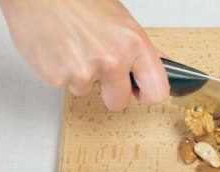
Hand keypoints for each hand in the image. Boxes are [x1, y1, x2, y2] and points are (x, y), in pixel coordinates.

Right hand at [0, 0, 168, 110]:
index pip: (156, 92)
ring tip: (74, 47)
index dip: (147, 94)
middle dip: (110, 91)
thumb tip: (163, 64)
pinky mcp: (56, 76)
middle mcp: (112, 60)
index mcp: (134, 44)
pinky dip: (61, 71)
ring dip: (82, 76)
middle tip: (99, 67)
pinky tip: (59, 49)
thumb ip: (140, 49)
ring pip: (87, 92)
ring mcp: (83, 71)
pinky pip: (65, 85)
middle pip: (119, 103)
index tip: (139, 91)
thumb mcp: (121, 20)